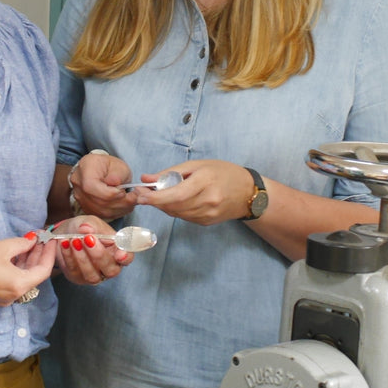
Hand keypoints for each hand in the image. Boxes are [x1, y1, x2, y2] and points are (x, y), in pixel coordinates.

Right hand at [0, 236, 56, 307]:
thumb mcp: (0, 247)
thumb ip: (21, 244)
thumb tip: (32, 241)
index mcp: (18, 285)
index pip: (43, 270)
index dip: (49, 254)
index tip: (50, 241)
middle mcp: (12, 298)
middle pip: (32, 277)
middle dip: (37, 258)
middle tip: (39, 241)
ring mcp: (0, 302)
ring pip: (20, 282)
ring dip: (25, 265)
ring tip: (26, 247)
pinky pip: (8, 287)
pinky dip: (14, 273)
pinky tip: (11, 260)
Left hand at [45, 215, 132, 284]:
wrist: (66, 234)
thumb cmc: (85, 229)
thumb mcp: (90, 222)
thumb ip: (91, 225)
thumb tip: (87, 229)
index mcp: (118, 251)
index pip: (127, 258)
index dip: (126, 257)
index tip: (119, 253)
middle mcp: (109, 266)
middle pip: (111, 270)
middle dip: (99, 255)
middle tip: (88, 238)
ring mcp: (94, 274)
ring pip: (92, 275)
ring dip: (82, 257)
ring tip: (74, 240)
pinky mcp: (78, 277)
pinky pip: (74, 271)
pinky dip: (69, 256)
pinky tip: (64, 243)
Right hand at [70, 152, 137, 219]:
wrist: (100, 172)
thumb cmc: (109, 166)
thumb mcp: (118, 165)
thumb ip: (118, 174)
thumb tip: (115, 182)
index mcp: (85, 169)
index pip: (91, 186)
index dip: (110, 193)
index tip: (123, 191)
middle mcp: (78, 185)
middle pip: (98, 200)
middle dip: (119, 202)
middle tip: (134, 197)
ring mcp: (81, 199)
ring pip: (101, 210)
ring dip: (120, 208)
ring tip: (131, 201)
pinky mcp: (87, 208)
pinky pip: (102, 215)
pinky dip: (116, 212)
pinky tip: (124, 206)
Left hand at [135, 160, 253, 224]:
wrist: (248, 192)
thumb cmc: (223, 173)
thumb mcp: (198, 165)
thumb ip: (172, 172)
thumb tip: (146, 179)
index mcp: (205, 181)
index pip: (176, 194)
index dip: (155, 197)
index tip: (139, 194)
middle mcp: (208, 200)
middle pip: (173, 206)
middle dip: (154, 201)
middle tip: (140, 194)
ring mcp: (208, 214)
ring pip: (176, 213)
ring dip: (162, 206)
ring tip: (156, 195)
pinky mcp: (207, 222)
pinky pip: (184, 217)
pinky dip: (174, 210)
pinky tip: (174, 201)